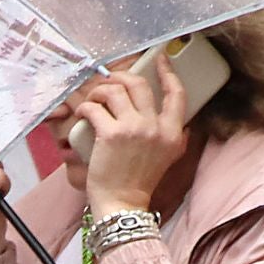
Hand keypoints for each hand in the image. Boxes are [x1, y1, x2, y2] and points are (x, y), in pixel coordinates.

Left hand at [72, 52, 188, 214]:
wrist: (123, 204)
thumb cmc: (139, 182)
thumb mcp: (169, 158)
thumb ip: (175, 138)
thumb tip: (180, 123)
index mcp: (173, 132)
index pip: (177, 93)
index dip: (168, 72)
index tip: (160, 59)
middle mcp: (156, 127)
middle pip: (139, 84)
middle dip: (120, 77)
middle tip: (109, 82)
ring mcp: (134, 129)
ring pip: (114, 91)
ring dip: (99, 91)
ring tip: (92, 100)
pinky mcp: (110, 134)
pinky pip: (94, 108)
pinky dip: (85, 107)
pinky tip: (83, 114)